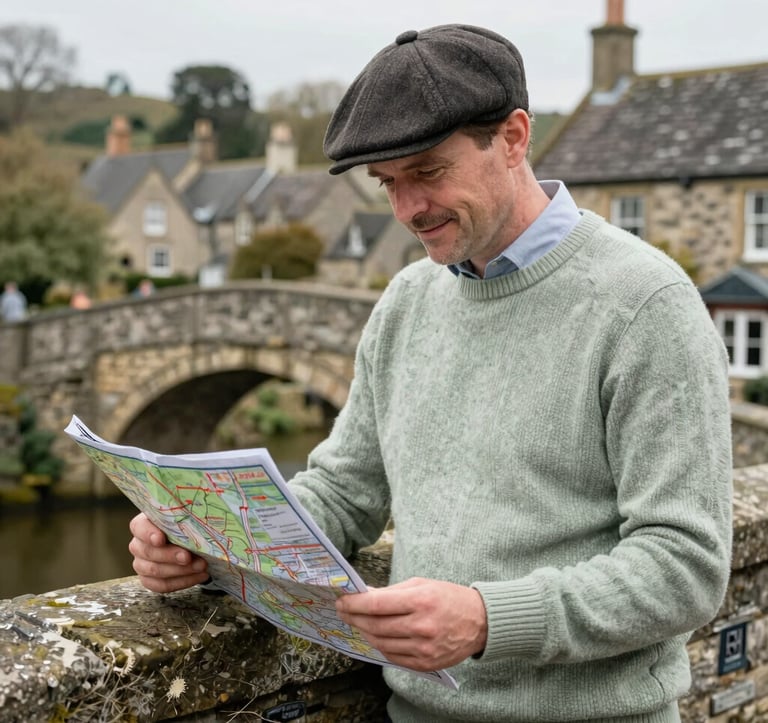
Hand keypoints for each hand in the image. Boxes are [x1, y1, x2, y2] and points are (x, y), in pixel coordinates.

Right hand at [128, 512, 208, 592]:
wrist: (190, 541)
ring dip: (180, 570)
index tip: (161, 539)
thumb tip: (199, 515)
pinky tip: (200, 576)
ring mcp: (141, 564)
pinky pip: (162, 585)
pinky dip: (183, 582)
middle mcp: (138, 545)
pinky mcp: (149, 580)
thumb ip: (186, 515)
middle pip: (148, 552)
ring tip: (201, 566)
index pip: (139, 527)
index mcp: (143, 524)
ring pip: (155, 571)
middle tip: (188, 557)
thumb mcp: (186, 516)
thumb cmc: (185, 524)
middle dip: (171, 556)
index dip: (149, 534)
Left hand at [335, 577, 486, 670]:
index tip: (342, 600)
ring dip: (364, 632)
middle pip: (375, 626)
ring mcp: (423, 648)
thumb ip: (392, 592)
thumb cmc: (449, 598)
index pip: (376, 605)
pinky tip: (374, 636)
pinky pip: (392, 657)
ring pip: (381, 643)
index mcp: (420, 601)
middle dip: (354, 618)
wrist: (480, 622)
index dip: (354, 603)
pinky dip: (379, 646)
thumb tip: (364, 596)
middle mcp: (422, 626)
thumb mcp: (422, 584)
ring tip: (357, 622)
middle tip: (343, 611)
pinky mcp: (425, 663)